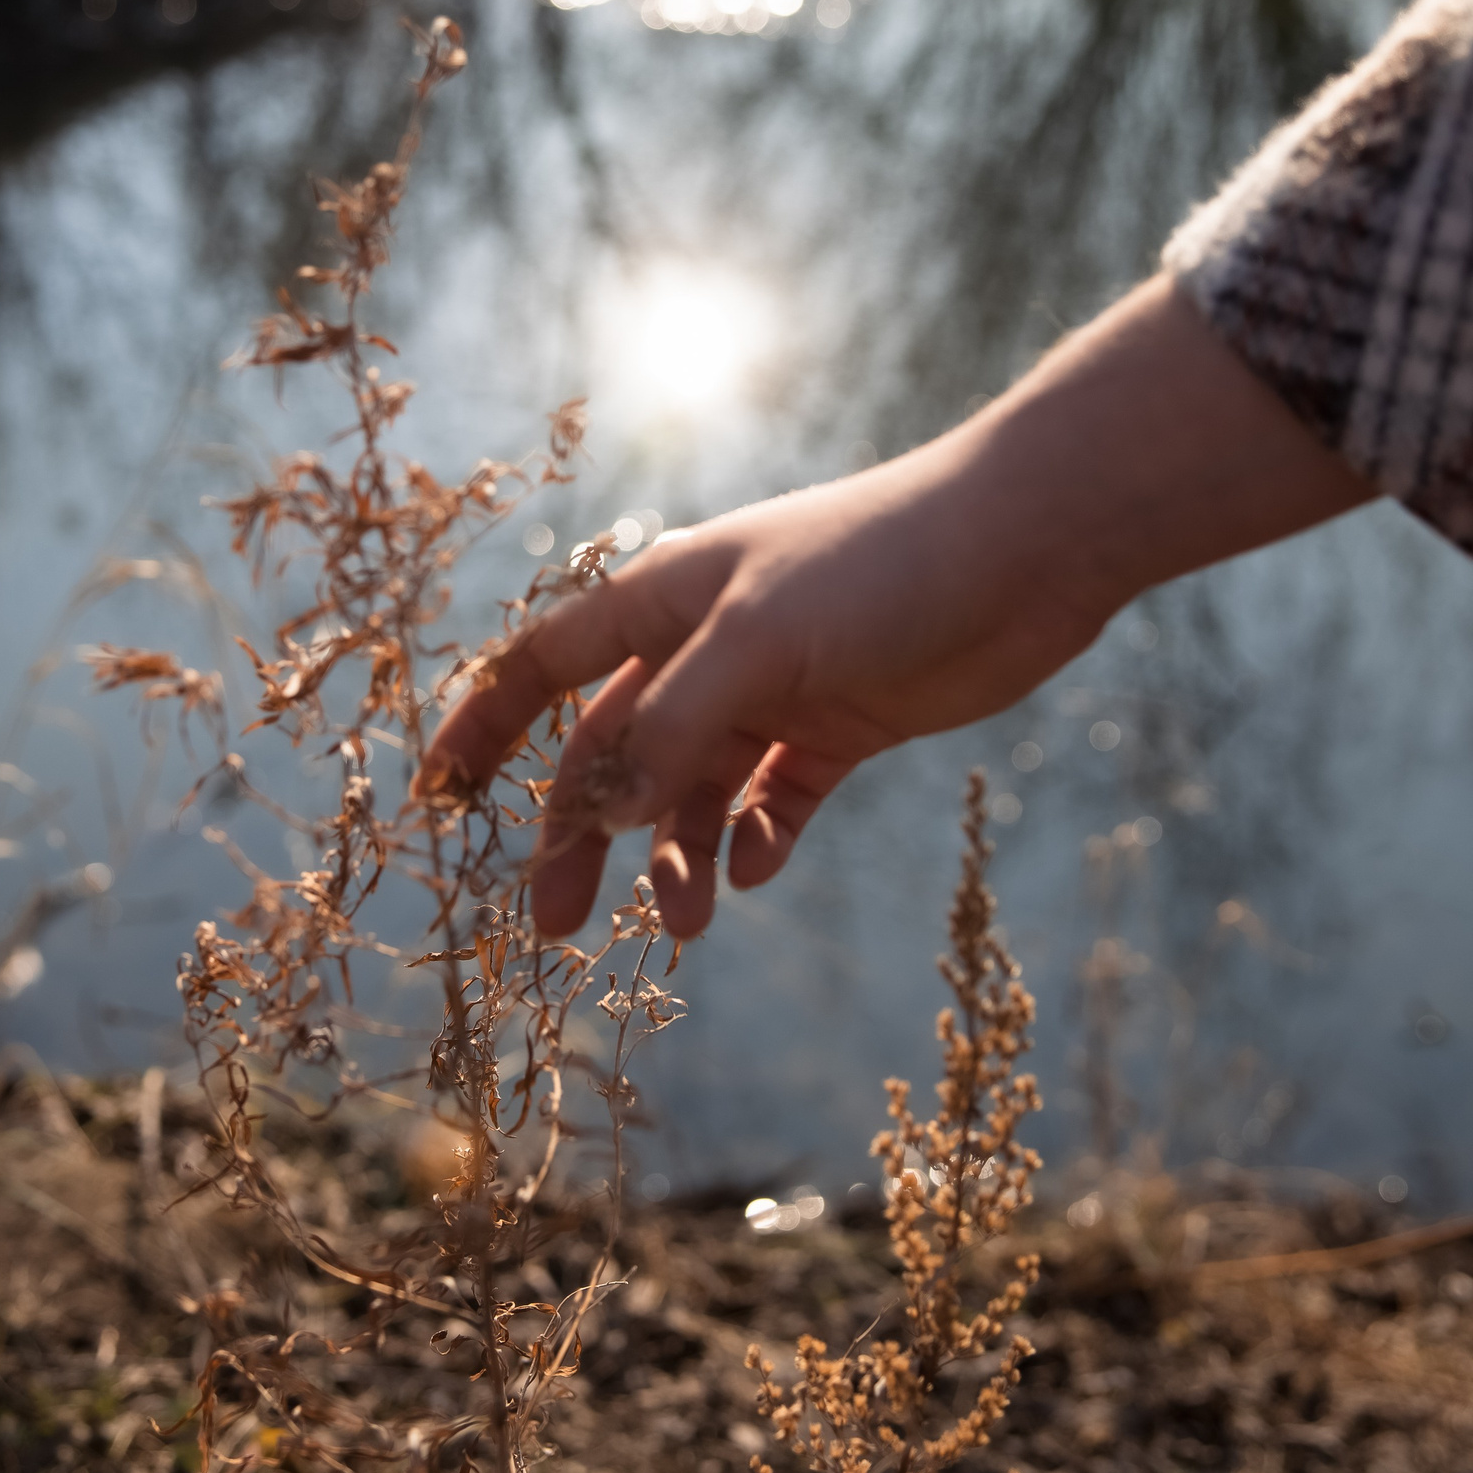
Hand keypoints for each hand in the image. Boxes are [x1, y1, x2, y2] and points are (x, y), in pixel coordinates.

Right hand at [422, 277, 1374, 939]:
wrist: (1029, 544)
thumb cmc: (880, 563)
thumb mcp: (755, 643)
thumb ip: (672, 729)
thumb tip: (604, 815)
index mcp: (661, 602)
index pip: (541, 667)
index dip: (484, 730)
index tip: (442, 805)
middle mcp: (706, 646)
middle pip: (612, 751)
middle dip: (579, 835)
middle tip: (559, 928)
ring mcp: (775, 687)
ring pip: (694, 789)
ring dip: (678, 854)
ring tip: (689, 920)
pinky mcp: (843, 724)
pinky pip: (775, 798)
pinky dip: (757, 839)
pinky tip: (759, 872)